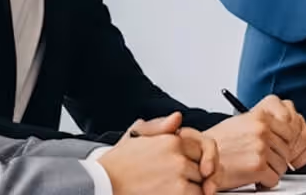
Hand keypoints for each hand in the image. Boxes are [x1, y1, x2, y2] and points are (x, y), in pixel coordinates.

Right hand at [101, 113, 217, 194]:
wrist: (103, 184)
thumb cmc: (118, 164)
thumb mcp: (136, 135)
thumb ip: (160, 126)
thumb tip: (178, 118)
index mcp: (172, 140)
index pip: (201, 148)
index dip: (194, 159)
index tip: (186, 167)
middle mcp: (178, 157)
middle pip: (202, 168)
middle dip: (194, 176)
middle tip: (175, 181)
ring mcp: (178, 178)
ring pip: (201, 186)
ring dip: (191, 191)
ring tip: (171, 190)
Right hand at [208, 96, 305, 188]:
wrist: (202, 157)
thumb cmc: (220, 142)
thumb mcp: (243, 122)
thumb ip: (263, 124)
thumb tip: (283, 129)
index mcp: (261, 117)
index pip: (289, 131)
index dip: (283, 143)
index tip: (277, 149)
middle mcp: (263, 130)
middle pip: (287, 150)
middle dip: (277, 159)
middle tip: (263, 163)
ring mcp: (261, 148)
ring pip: (282, 166)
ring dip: (272, 171)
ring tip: (256, 170)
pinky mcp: (258, 166)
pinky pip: (274, 180)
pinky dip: (265, 183)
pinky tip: (254, 179)